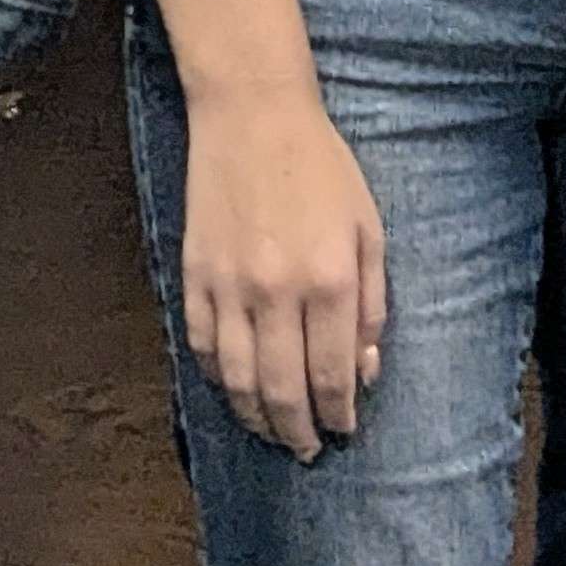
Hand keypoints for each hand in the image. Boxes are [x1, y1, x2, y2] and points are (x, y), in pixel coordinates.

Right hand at [174, 83, 385, 454]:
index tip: (343, 432)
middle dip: (296, 431)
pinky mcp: (194, 273)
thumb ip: (372, 305)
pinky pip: (202, 343)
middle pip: (282, 389)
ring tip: (269, 431)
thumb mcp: (369, 232)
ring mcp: (228, 285)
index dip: (338, 415)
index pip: (333, 376)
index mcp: (329, 282)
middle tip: (305, 449)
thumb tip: (366, 370)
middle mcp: (277, 292)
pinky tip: (232, 388)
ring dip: (254, 416)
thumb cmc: (322, 170)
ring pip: (235, 378)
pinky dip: (215, 376)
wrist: (252, 115)